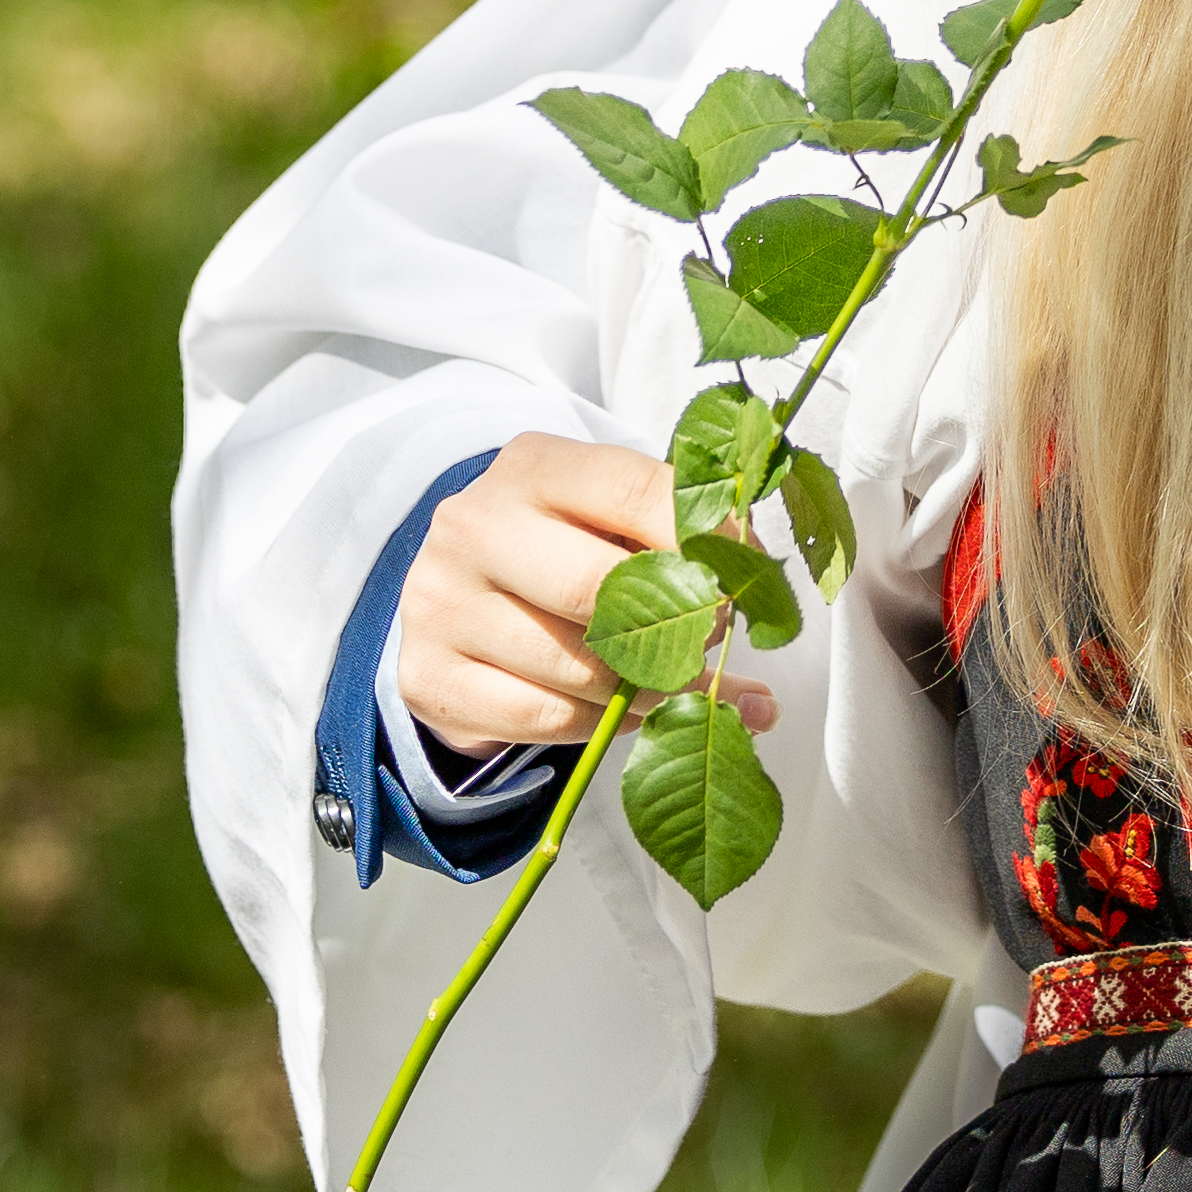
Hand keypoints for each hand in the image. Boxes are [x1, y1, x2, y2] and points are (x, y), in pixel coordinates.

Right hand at [395, 432, 782, 752]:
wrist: (464, 599)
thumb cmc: (565, 550)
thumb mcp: (613, 518)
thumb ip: (680, 532)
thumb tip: (762, 575)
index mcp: (533, 467)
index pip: (638, 492)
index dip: (710, 540)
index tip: (749, 575)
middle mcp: (473, 526)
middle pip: (602, 588)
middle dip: (677, 625)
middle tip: (712, 640)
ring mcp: (438, 604)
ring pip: (579, 667)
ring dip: (648, 688)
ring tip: (677, 682)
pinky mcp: (429, 677)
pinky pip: (545, 720)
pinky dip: (603, 725)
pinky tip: (626, 711)